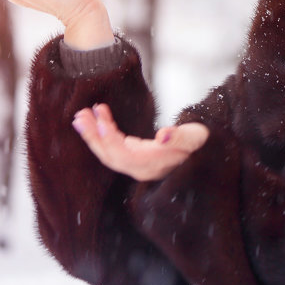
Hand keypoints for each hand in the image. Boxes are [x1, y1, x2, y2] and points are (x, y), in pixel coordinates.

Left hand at [72, 104, 208, 180]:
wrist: (204, 153)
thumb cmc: (200, 144)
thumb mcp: (196, 137)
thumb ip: (181, 136)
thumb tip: (164, 134)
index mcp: (153, 164)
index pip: (125, 155)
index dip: (110, 140)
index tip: (100, 120)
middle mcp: (141, 168)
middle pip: (110, 156)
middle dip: (93, 137)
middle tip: (80, 116)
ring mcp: (136, 164)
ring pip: (108, 154)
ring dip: (93, 136)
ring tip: (82, 117)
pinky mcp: (134, 157)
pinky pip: (114, 148)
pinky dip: (104, 134)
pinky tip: (99, 120)